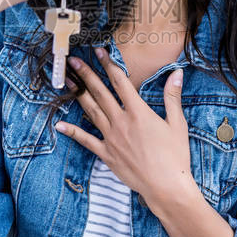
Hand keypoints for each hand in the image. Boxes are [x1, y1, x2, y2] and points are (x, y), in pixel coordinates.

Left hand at [55, 48, 192, 209]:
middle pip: (100, 92)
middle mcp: (121, 121)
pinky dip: (72, 131)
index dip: (109, 64)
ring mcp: (111, 138)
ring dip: (78, 94)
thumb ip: (172, 96)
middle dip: (86, 74)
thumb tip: (176, 73)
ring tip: (67, 81)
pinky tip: (59, 124)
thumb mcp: (177, 123)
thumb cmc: (175, 156)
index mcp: (138, 112)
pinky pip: (85, 140)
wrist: (166, 186)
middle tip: (74, 60)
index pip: (120, 81)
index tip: (99, 51)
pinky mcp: (106, 154)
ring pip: (90, 110)